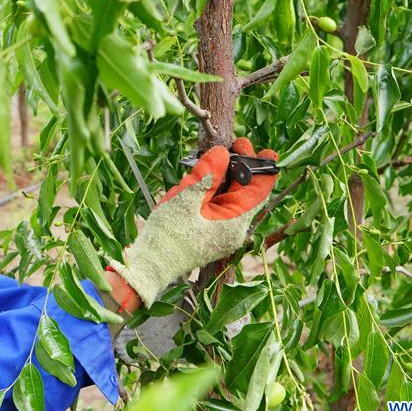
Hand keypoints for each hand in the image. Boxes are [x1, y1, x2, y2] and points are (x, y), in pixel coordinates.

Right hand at [108, 137, 278, 307]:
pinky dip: (211, 193)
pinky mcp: (212, 234)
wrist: (150, 266)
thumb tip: (222, 153)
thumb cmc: (168, 235)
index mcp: (235, 223)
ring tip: (203, 167)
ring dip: (221, 180)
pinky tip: (194, 185)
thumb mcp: (186, 199)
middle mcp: (235, 230)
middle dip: (239, 168)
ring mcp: (223, 233)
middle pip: (245, 192)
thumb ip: (207, 175)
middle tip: (233, 145)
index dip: (260, 167)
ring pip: (230, 198)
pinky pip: (218, 208)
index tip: (260, 148)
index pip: (259, 190)